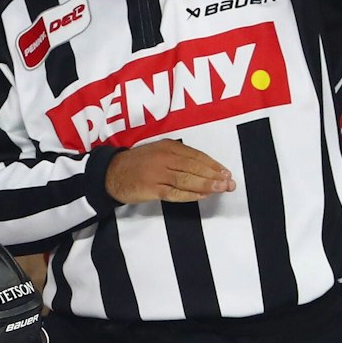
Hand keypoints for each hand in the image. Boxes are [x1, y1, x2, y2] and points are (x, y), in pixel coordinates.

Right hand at [104, 139, 234, 205]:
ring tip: (222, 189)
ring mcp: (158, 173)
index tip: (226, 172)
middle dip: (215, 175)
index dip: (213, 165)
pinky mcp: (152, 188)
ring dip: (207, 184)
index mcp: (168, 146)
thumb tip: (203, 169)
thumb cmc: (137, 164)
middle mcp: (165, 157)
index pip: (196, 156)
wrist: (112, 173)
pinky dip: (190, 194)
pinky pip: (175, 192)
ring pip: (187, 179)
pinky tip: (203, 196)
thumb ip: (178, 157)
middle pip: (195, 167)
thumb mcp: (158, 152)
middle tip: (230, 183)